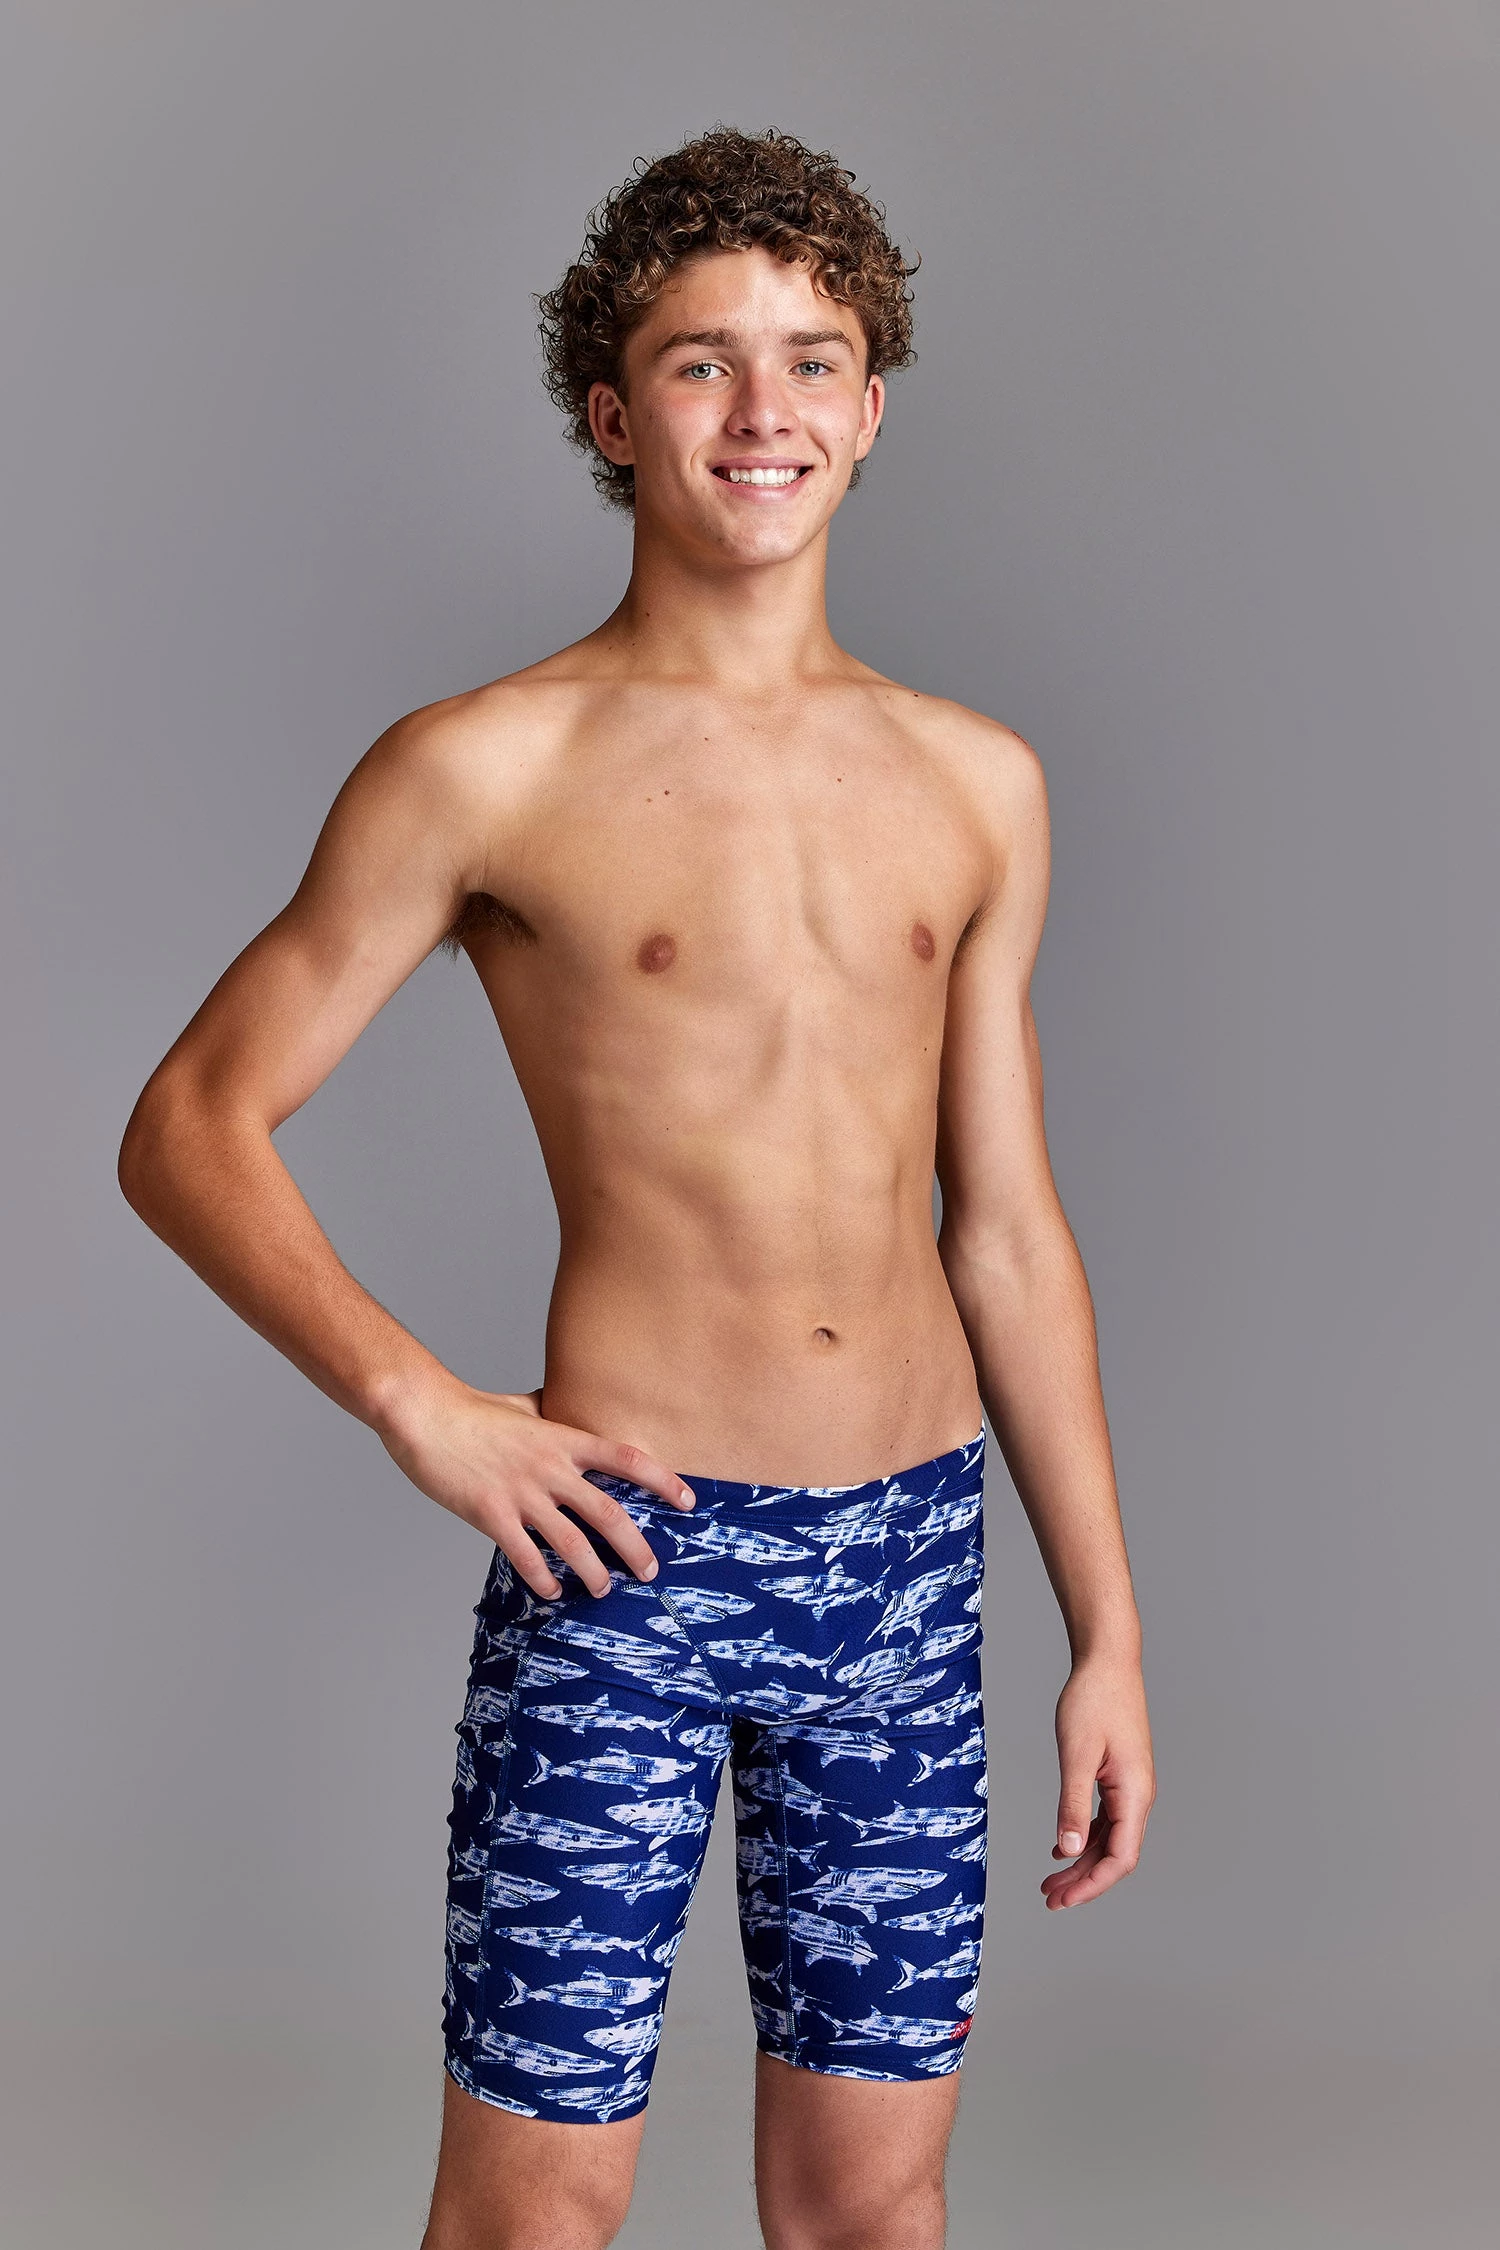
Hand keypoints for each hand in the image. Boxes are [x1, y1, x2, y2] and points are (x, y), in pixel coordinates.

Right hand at [376, 1376, 694, 1599]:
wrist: (425, 1414)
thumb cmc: (473, 1409)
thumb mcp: (524, 1406)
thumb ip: (553, 1414)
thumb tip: (571, 1407)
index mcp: (562, 1439)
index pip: (627, 1459)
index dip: (663, 1480)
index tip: (688, 1501)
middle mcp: (550, 1468)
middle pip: (609, 1513)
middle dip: (635, 1547)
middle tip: (650, 1572)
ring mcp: (521, 1493)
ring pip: (572, 1543)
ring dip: (593, 1572)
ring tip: (603, 1589)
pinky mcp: (490, 1514)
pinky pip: (525, 1556)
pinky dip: (541, 1579)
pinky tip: (550, 1591)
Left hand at [1041, 1648, 1155, 1908]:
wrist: (1108, 1661)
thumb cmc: (1094, 1700)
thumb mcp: (1077, 1754)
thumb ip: (1073, 1803)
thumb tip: (1068, 1849)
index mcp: (1135, 1794)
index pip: (1120, 1858)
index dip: (1091, 1885)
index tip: (1062, 1900)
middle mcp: (1138, 1795)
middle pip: (1115, 1854)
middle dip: (1083, 1881)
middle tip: (1049, 1898)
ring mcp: (1130, 1786)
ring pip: (1109, 1838)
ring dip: (1082, 1861)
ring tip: (1051, 1880)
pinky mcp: (1119, 1775)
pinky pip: (1106, 1819)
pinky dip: (1084, 1836)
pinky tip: (1062, 1847)